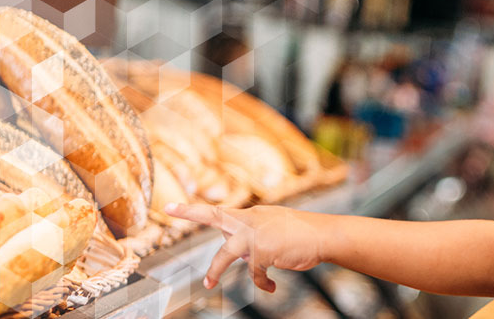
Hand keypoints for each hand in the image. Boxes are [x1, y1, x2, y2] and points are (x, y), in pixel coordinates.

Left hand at [166, 203, 330, 291]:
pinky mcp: (263, 250)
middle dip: (190, 212)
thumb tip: (241, 255)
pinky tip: (270, 286)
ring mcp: (255, 234)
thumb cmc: (305, 234)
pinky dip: (261, 282)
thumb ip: (256, 235)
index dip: (194, 210)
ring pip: (226, 253)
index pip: (219, 212)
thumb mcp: (276, 228)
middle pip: (214, 215)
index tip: (171, 207)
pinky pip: (254, 272)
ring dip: (215, 270)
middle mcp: (250, 220)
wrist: (324, 235)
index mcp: (253, 215)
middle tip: (168, 208)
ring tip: (208, 284)